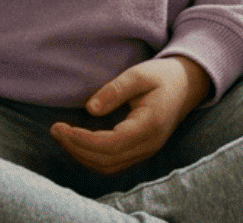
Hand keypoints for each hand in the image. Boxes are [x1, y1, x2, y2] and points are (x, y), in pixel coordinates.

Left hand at [50, 56, 211, 174]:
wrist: (187, 85)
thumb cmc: (162, 76)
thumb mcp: (138, 74)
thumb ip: (114, 90)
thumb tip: (90, 109)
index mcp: (149, 125)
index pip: (110, 144)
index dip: (81, 140)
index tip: (60, 127)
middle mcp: (148, 145)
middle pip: (106, 161)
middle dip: (76, 148)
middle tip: (54, 129)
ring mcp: (146, 151)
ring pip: (109, 167)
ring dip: (82, 155)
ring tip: (62, 136)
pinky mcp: (141, 151)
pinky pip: (113, 164)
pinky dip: (92, 157)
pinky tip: (78, 142)